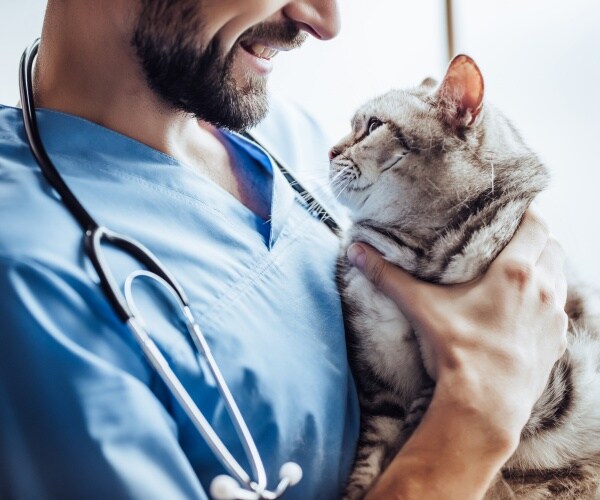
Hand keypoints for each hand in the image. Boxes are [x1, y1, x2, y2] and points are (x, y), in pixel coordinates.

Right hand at [347, 208, 567, 445]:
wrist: (486, 402)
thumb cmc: (457, 350)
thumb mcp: (421, 307)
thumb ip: (388, 276)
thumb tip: (356, 251)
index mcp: (514, 272)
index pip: (536, 225)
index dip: (528, 213)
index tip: (514, 211)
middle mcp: (542, 289)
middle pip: (552, 247)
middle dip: (536, 240)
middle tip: (511, 240)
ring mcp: (554, 317)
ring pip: (559, 277)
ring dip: (545, 269)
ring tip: (520, 272)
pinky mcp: (558, 341)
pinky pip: (559, 310)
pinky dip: (547, 301)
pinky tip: (526, 310)